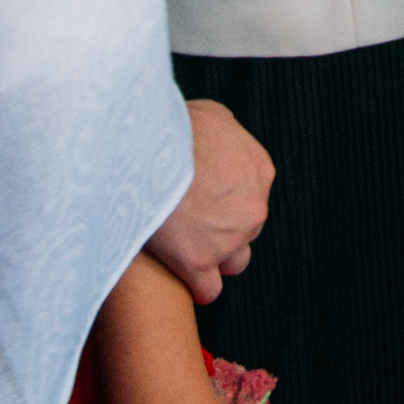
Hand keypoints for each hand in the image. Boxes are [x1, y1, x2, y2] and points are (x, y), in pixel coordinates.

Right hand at [148, 96, 272, 307]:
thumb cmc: (171, 126)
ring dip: (215, 258)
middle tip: (189, 220)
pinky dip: (198, 286)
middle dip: (222, 229)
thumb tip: (214, 138)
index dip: (226, 202)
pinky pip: (209, 289)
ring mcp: (229, 237)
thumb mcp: (210, 114)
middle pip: (246, 230)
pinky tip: (183, 277)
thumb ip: (223, 131)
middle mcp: (253, 207)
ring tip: (186, 249)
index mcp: (260, 170)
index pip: (252, 197)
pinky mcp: (199, 260)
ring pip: (233, 261)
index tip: (203, 200)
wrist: (143, 148)